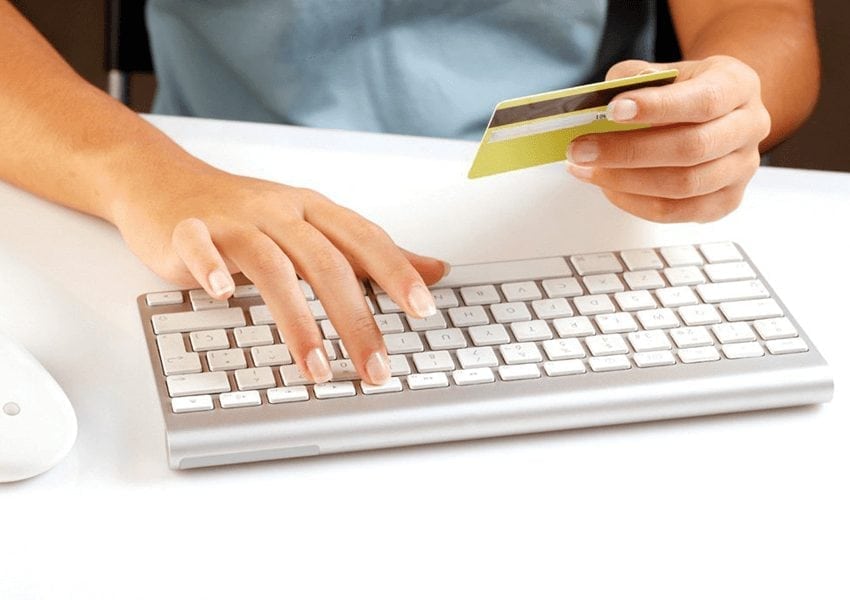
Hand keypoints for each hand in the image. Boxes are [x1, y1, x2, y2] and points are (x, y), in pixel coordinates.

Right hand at [112, 164, 446, 384]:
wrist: (164, 182)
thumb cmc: (244, 212)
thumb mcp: (314, 226)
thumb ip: (371, 253)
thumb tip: (435, 270)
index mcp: (313, 212)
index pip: (365, 240)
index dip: (396, 272)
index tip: (422, 310)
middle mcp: (279, 213)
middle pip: (326, 263)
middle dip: (355, 319)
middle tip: (374, 366)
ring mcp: (233, 220)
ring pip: (272, 266)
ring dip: (297, 320)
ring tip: (317, 366)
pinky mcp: (188, 230)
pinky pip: (200, 246)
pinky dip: (212, 268)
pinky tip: (225, 295)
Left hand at [566, 55, 770, 222]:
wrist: (719, 110)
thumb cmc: (687, 90)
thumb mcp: (667, 70)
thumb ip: (636, 78)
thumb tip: (600, 101)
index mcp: (739, 85)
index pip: (702, 101)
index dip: (656, 108)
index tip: (612, 110)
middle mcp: (749, 128)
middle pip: (690, 149)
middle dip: (627, 151)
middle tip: (581, 148)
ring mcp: (741, 169)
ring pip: (682, 186)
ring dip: (625, 181)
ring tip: (586, 168)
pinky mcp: (725, 201)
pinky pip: (675, 212)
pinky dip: (634, 202)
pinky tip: (606, 186)